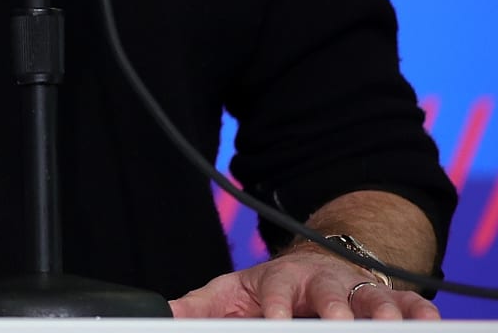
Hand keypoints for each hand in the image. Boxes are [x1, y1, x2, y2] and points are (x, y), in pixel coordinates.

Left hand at [171, 247, 439, 319]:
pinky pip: (412, 304)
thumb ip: (202, 307)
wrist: (316, 264)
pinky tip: (427, 324)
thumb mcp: (233, 292)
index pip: (276, 291)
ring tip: (382, 327)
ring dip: (380, 313)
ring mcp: (358, 290)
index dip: (276, 307)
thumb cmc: (271, 288)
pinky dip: (421, 313)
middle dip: (334, 310)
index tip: (275, 321)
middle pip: (330, 294)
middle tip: (337, 325)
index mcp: (281, 279)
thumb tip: (164, 314)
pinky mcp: (390, 299)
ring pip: (374, 299)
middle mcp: (323, 283)